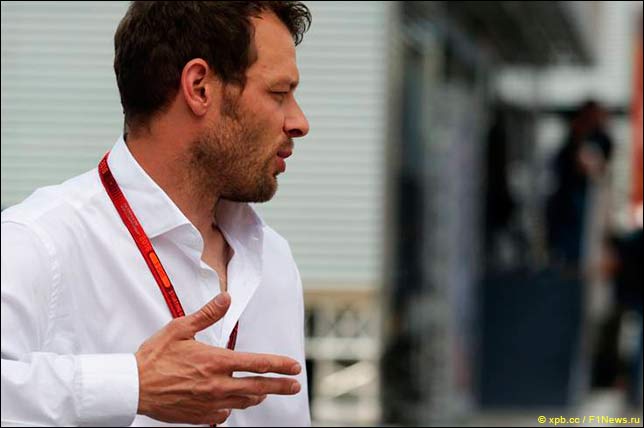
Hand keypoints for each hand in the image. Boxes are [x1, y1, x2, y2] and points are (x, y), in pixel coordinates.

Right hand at [135, 292, 301, 424]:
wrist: (133, 388)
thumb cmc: (154, 356)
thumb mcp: (180, 328)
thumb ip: (207, 314)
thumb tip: (227, 298)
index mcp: (216, 362)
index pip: (258, 364)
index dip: (280, 365)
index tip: (294, 366)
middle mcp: (217, 385)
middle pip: (259, 387)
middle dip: (281, 387)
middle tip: (295, 386)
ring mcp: (210, 403)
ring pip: (244, 402)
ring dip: (258, 396)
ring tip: (266, 393)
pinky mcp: (200, 416)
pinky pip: (224, 414)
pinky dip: (232, 407)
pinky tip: (231, 402)